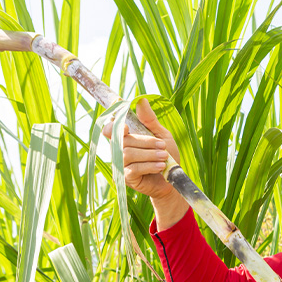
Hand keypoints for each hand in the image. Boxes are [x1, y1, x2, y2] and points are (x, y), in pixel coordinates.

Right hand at [103, 99, 188, 229]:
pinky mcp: (126, 178)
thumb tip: (141, 100)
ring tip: (164, 157)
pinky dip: (149, 166)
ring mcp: (121, 165)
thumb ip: (150, 120)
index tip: (127, 125)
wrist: (172, 181)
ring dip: (149, 154)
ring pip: (128, 154)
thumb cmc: (166, 157)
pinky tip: (160, 167)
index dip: (114, 124)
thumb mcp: (161, 135)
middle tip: (163, 146)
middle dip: (146, 142)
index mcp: (125, 139)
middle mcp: (119, 151)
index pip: (110, 129)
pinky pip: (133, 168)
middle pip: (123, 140)